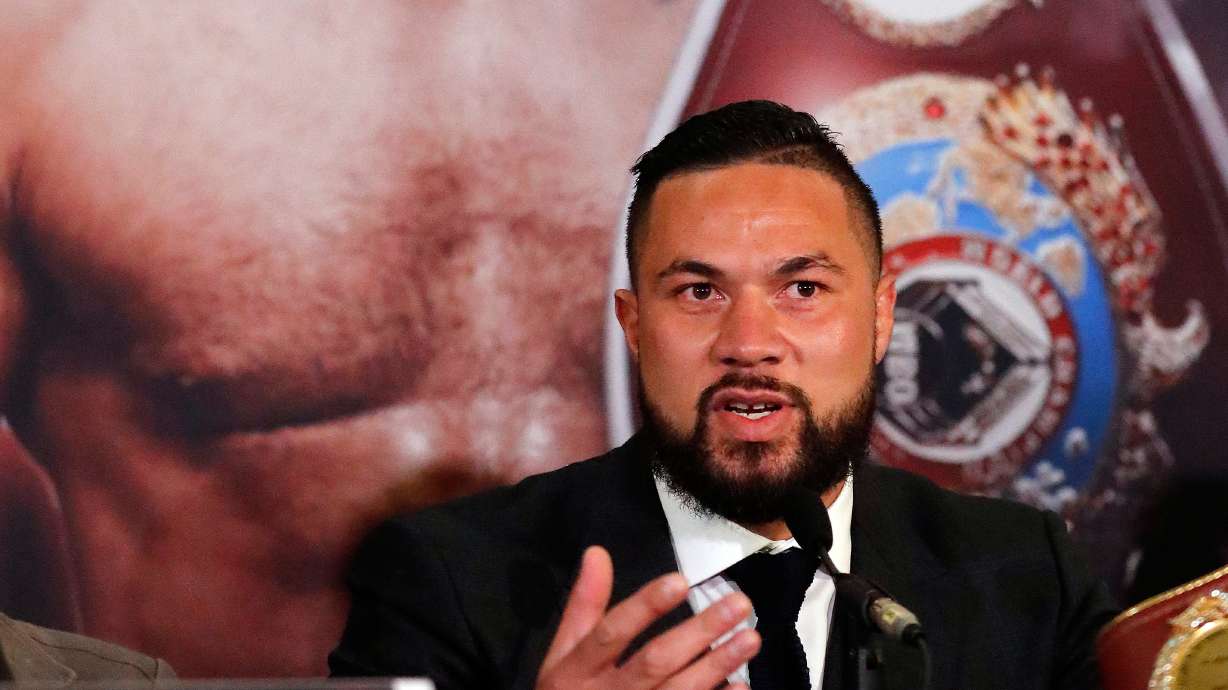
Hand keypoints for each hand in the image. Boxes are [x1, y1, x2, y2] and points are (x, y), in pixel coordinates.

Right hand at [536, 546, 759, 689]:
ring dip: (717, 665)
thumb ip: (583, 604)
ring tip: (749, 638)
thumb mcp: (562, 652)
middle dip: (698, 632)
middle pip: (655, 661)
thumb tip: (597, 553)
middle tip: (737, 604)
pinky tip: (740, 685)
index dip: (645, 607)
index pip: (611, 633)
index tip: (679, 581)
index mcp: (578, 669)